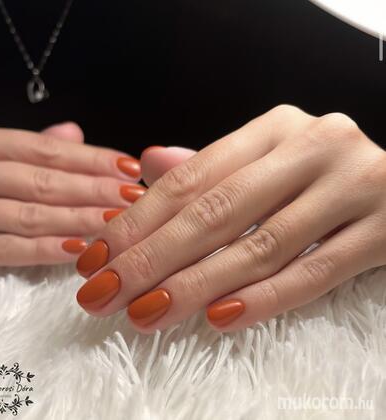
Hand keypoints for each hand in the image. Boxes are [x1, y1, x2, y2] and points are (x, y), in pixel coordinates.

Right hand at [0, 122, 145, 266]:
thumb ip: (22, 144)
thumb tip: (73, 134)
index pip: (48, 149)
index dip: (93, 158)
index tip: (131, 167)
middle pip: (46, 180)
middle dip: (96, 190)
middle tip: (137, 198)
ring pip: (29, 214)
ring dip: (79, 219)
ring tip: (119, 222)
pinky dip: (40, 251)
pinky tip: (78, 249)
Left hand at [75, 105, 385, 332]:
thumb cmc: (319, 175)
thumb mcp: (264, 159)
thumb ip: (210, 167)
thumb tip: (149, 165)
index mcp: (274, 128)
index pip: (190, 179)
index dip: (136, 221)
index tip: (95, 258)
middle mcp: (313, 146)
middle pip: (216, 212)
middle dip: (151, 258)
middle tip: (104, 294)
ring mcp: (353, 185)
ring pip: (259, 246)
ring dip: (196, 286)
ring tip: (146, 313)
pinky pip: (314, 272)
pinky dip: (264, 299)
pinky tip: (218, 318)